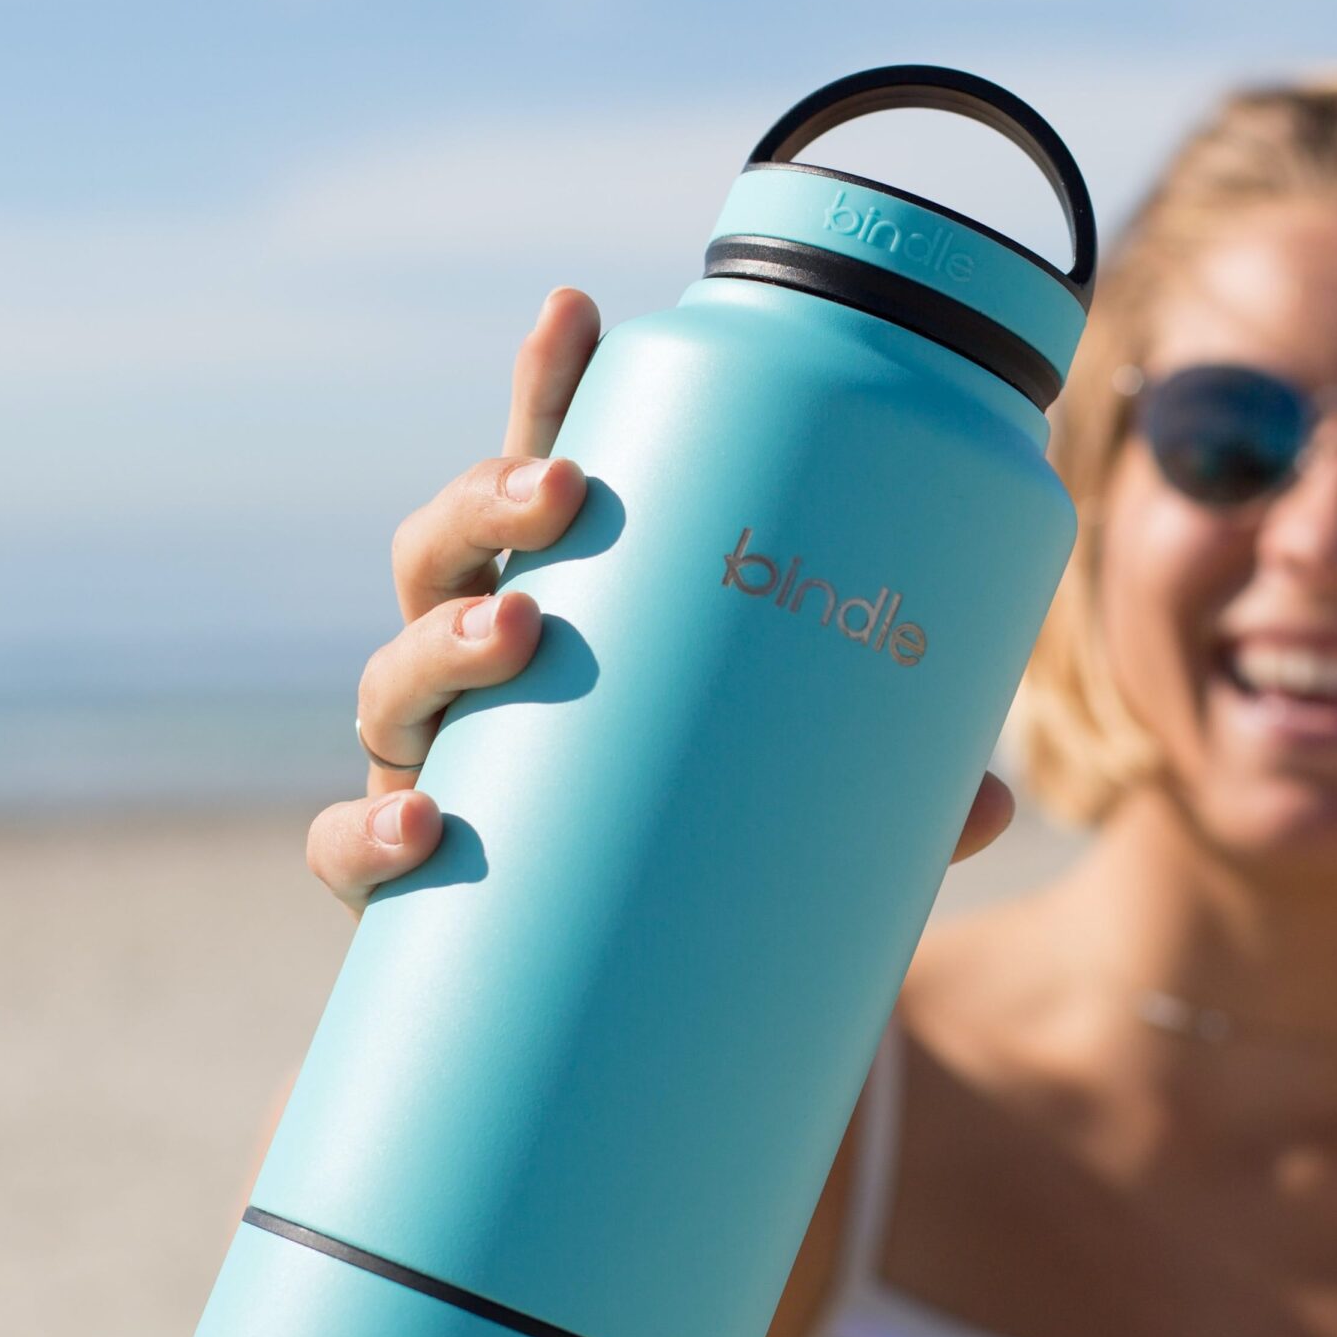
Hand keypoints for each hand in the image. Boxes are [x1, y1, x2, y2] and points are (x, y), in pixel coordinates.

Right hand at [306, 287, 1015, 912]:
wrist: (587, 1029)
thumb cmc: (688, 877)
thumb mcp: (794, 818)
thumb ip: (883, 802)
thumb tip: (992, 803)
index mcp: (566, 632)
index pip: (543, 494)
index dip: (547, 395)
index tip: (575, 307)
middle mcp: (478, 689)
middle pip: (443, 555)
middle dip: (489, 499)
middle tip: (566, 488)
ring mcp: (428, 776)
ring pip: (387, 678)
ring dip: (441, 637)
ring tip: (515, 626)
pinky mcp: (396, 889)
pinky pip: (344, 848)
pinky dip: (370, 833)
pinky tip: (425, 826)